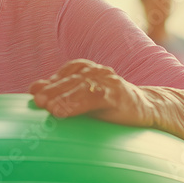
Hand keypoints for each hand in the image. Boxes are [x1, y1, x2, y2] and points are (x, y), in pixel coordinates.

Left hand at [29, 59, 152, 127]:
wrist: (149, 109)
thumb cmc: (112, 106)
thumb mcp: (85, 98)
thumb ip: (61, 92)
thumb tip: (34, 89)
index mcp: (88, 70)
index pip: (67, 73)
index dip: (51, 82)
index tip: (34, 93)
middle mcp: (98, 72)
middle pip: (72, 80)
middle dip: (53, 90)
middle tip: (37, 100)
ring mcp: (109, 82)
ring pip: (82, 87)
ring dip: (64, 96)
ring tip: (50, 108)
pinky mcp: (119, 95)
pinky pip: (96, 97)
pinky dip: (78, 103)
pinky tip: (64, 112)